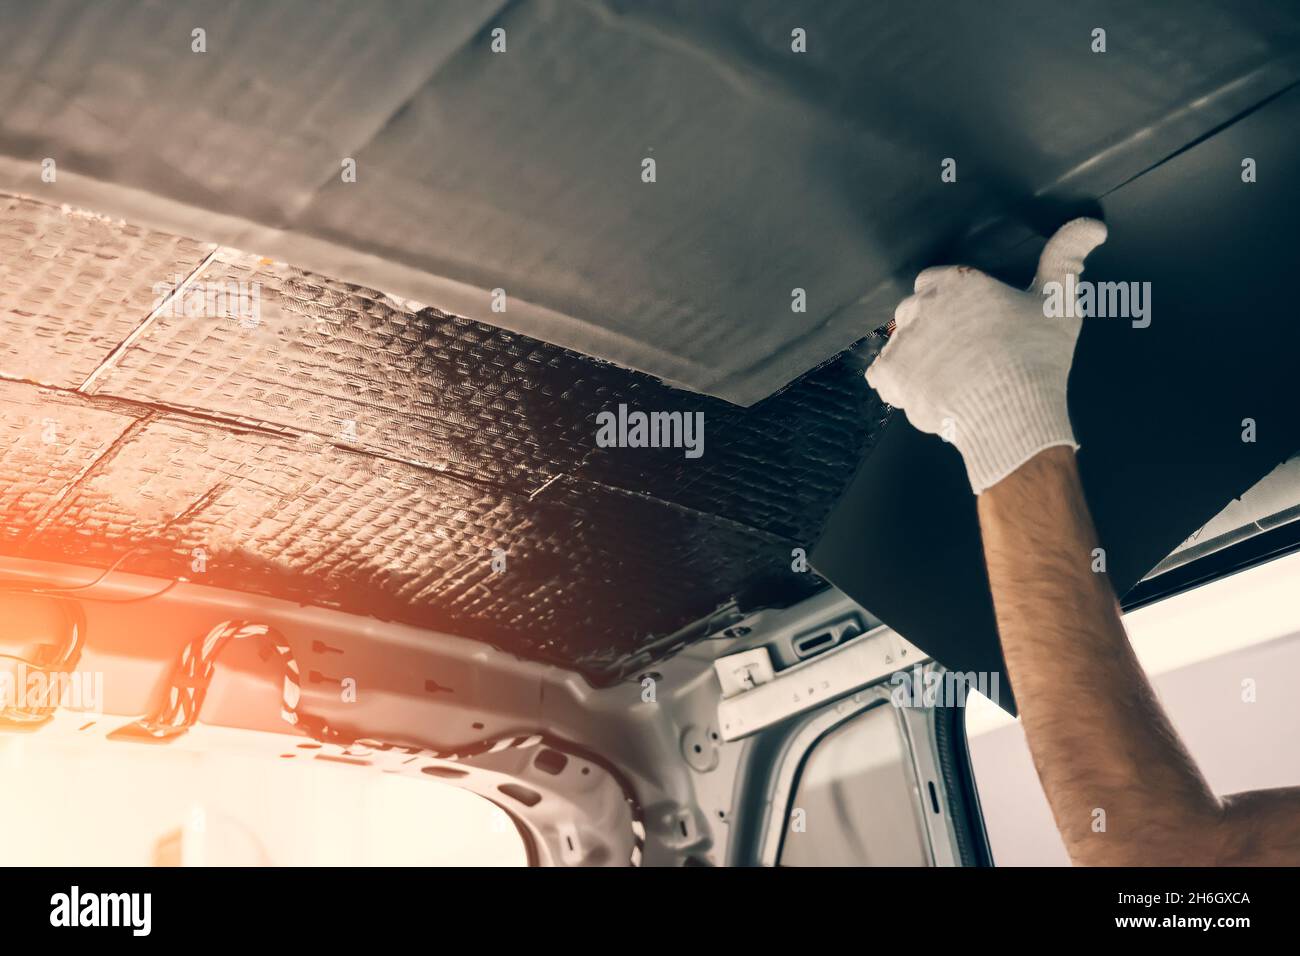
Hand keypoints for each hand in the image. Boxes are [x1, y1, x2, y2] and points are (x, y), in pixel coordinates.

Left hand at [865, 218, 1107, 492]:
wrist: (1011, 413)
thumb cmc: (1036, 360)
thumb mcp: (1058, 302)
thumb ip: (1066, 257)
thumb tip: (1090, 226)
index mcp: (958, 281)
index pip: (937, 282)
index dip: (953, 307)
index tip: (970, 327)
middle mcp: (925, 304)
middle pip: (915, 311)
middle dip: (933, 331)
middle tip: (963, 357)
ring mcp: (904, 340)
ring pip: (901, 344)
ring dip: (918, 359)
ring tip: (951, 379)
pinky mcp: (890, 373)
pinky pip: (881, 374)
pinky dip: (898, 385)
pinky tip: (927, 391)